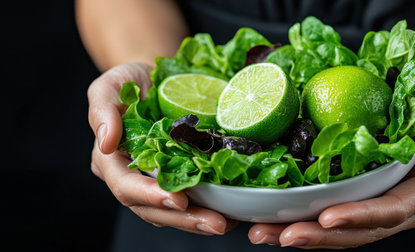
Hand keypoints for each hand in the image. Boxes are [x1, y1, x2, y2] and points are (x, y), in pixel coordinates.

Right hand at [88, 63, 235, 234]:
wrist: (152, 80)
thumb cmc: (128, 82)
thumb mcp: (110, 86)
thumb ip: (103, 110)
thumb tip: (106, 142)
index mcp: (110, 160)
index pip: (125, 185)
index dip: (149, 195)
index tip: (178, 199)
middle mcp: (131, 176)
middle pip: (151, 208)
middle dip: (183, 218)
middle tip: (215, 223)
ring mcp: (153, 179)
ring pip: (170, 210)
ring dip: (197, 220)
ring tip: (225, 223)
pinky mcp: (175, 175)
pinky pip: (187, 198)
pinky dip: (205, 207)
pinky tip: (228, 212)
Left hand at [248, 70, 414, 248]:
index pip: (392, 209)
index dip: (358, 216)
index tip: (324, 217)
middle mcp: (406, 206)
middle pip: (359, 231)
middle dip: (316, 236)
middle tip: (273, 233)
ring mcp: (383, 206)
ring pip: (342, 231)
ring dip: (301, 233)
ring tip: (262, 232)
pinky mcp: (365, 199)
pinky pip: (336, 217)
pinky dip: (305, 220)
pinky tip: (275, 220)